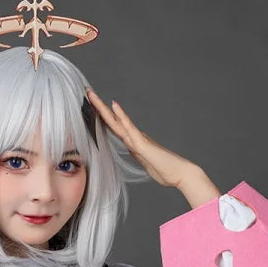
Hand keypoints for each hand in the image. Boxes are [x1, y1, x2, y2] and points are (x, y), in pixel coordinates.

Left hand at [85, 88, 220, 206]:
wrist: (180, 174)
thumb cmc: (165, 171)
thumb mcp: (146, 164)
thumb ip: (138, 155)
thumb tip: (132, 150)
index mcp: (134, 143)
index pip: (113, 128)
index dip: (101, 117)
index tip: (90, 107)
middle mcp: (135, 137)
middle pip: (111, 121)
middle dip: (98, 107)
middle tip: (86, 92)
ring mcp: (138, 139)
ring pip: (116, 121)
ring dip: (103, 108)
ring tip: (91, 95)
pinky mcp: (142, 144)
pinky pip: (129, 127)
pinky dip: (121, 116)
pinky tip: (113, 105)